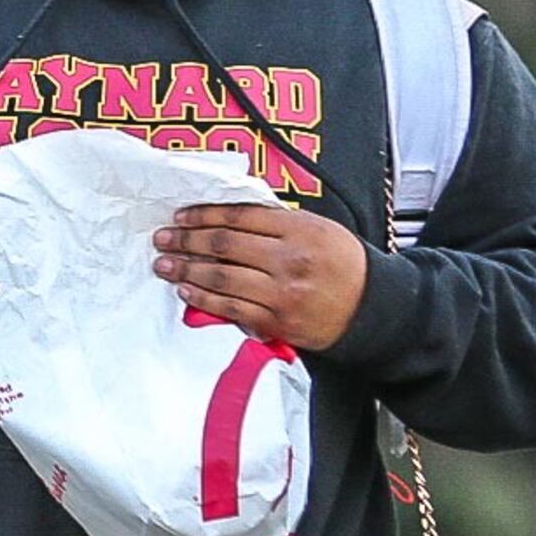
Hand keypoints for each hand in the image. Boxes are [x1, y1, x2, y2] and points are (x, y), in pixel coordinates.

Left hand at [153, 202, 368, 352]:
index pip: (239, 216)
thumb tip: (227, 219)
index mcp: (299, 229)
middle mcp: (288, 259)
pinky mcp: (276, 320)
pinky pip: (230, 307)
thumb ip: (275, 222)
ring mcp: (281, 292)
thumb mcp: (318, 228)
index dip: (204, 215)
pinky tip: (186, 289)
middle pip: (224, 244)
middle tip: (163, 238)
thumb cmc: (343, 265)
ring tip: (164, 264)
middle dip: (186, 240)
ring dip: (186, 269)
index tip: (182, 216)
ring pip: (222, 276)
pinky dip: (203, 298)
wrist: (371, 308)